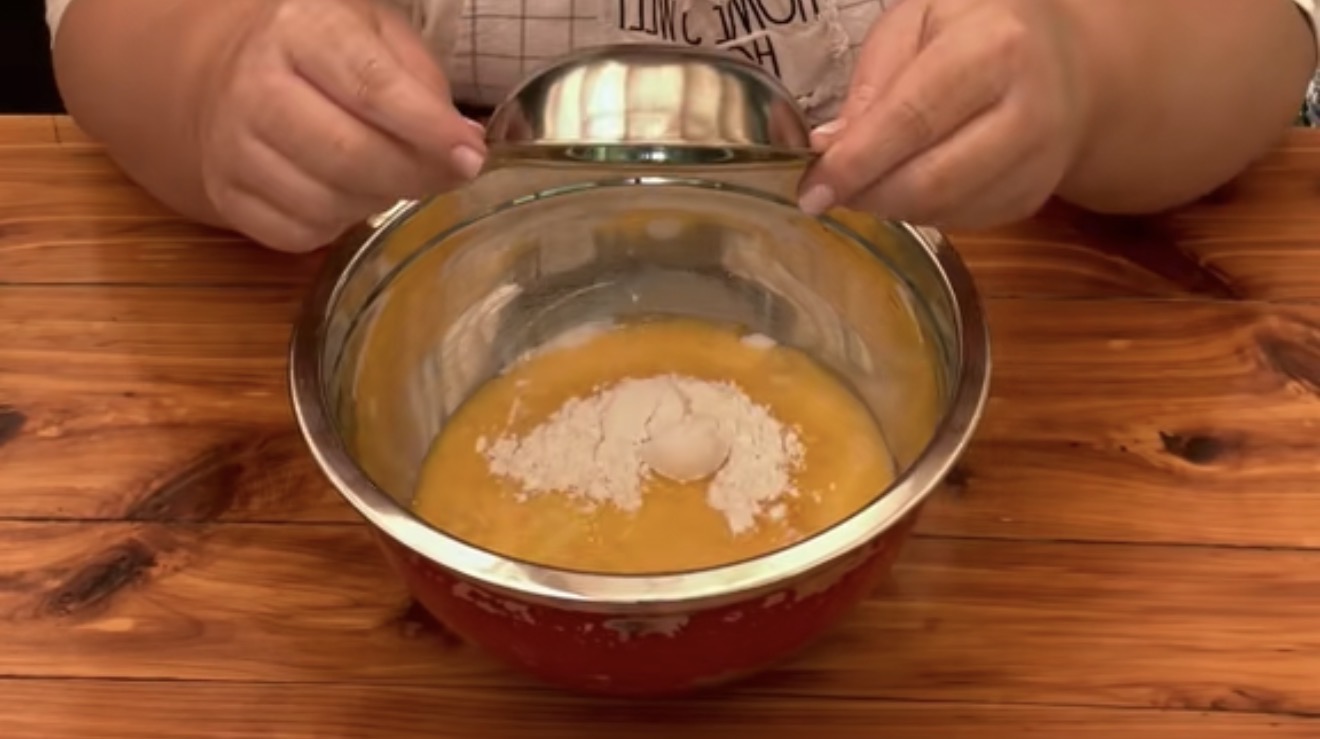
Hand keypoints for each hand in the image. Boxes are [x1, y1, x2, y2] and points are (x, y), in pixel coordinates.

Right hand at [194, 0, 484, 251]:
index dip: (428, 129)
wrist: (225, 71)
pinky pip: (298, 233)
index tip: (471, 156)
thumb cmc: (321, 52)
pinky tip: (347, 196)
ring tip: (392, 177)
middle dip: (414, 175)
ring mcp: (232, 146)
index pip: (371, 86)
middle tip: (448, 176)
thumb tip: (464, 146)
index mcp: (300, 30)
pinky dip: (337, 226)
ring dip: (377, 200)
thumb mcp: (376, 35)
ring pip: (326, 202)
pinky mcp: (226, 195)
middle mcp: (254, 86)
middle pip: (348, 153)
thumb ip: (422, 83)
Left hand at [798, 0, 1091, 229]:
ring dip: (889, 206)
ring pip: (943, 210)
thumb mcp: (919, 20)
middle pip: (931, 180)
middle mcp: (1029, 108)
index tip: (811, 190)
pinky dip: (920, 213)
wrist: (1067, 62)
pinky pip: (960, 222)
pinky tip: (907, 185)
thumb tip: (829, 146)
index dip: (855, 163)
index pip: (912, 118)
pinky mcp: (1034, 197)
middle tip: (828, 194)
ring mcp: (1039, 161)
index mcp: (994, 47)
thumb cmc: (978, 30)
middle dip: (867, 195)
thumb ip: (873, 79)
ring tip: (866, 181)